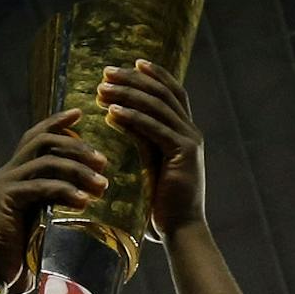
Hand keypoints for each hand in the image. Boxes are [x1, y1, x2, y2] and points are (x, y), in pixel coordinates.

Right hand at [0, 110, 108, 289]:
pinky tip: (84, 202)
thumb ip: (53, 208)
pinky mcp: (6, 200)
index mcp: (14, 176)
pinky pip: (41, 187)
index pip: (35, 138)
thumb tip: (84, 204)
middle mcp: (7, 174)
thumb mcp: (39, 225)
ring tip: (102, 186)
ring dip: (79, 170)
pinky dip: (66, 191)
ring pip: (46, 161)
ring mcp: (4, 185)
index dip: (57, 123)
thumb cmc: (17, 258)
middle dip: (77, 146)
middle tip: (104, 160)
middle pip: (43, 141)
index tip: (81, 114)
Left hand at [96, 59, 205, 238]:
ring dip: (128, 93)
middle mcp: (191, 132)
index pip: (172, 93)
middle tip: (106, 72)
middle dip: (134, 78)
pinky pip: (155, 128)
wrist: (181, 230)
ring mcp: (190, 141)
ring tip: (103, 89)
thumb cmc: (163, 205)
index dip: (155, 75)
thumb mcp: (150, 164)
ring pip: (157, 105)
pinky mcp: (183, 153)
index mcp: (186, 133)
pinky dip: (133, 117)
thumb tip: (116, 117)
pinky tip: (112, 112)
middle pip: (163, 93)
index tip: (132, 62)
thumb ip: (141, 141)